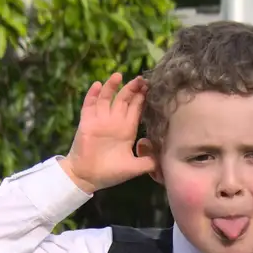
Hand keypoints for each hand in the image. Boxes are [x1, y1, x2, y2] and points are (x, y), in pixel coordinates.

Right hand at [60, 73, 150, 192]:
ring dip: (112, 86)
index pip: (136, 109)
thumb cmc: (110, 173)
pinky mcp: (87, 122)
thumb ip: (149, 162)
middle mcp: (114, 122)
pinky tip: (98, 85)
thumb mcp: (134, 168)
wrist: (87, 178)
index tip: (150, 87)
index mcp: (127, 130)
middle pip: (124, 100)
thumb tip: (165, 158)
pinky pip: (89, 105)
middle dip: (132, 89)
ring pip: (106, 98)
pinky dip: (93, 94)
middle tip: (141, 79)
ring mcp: (100, 120)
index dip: (142, 98)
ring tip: (119, 75)